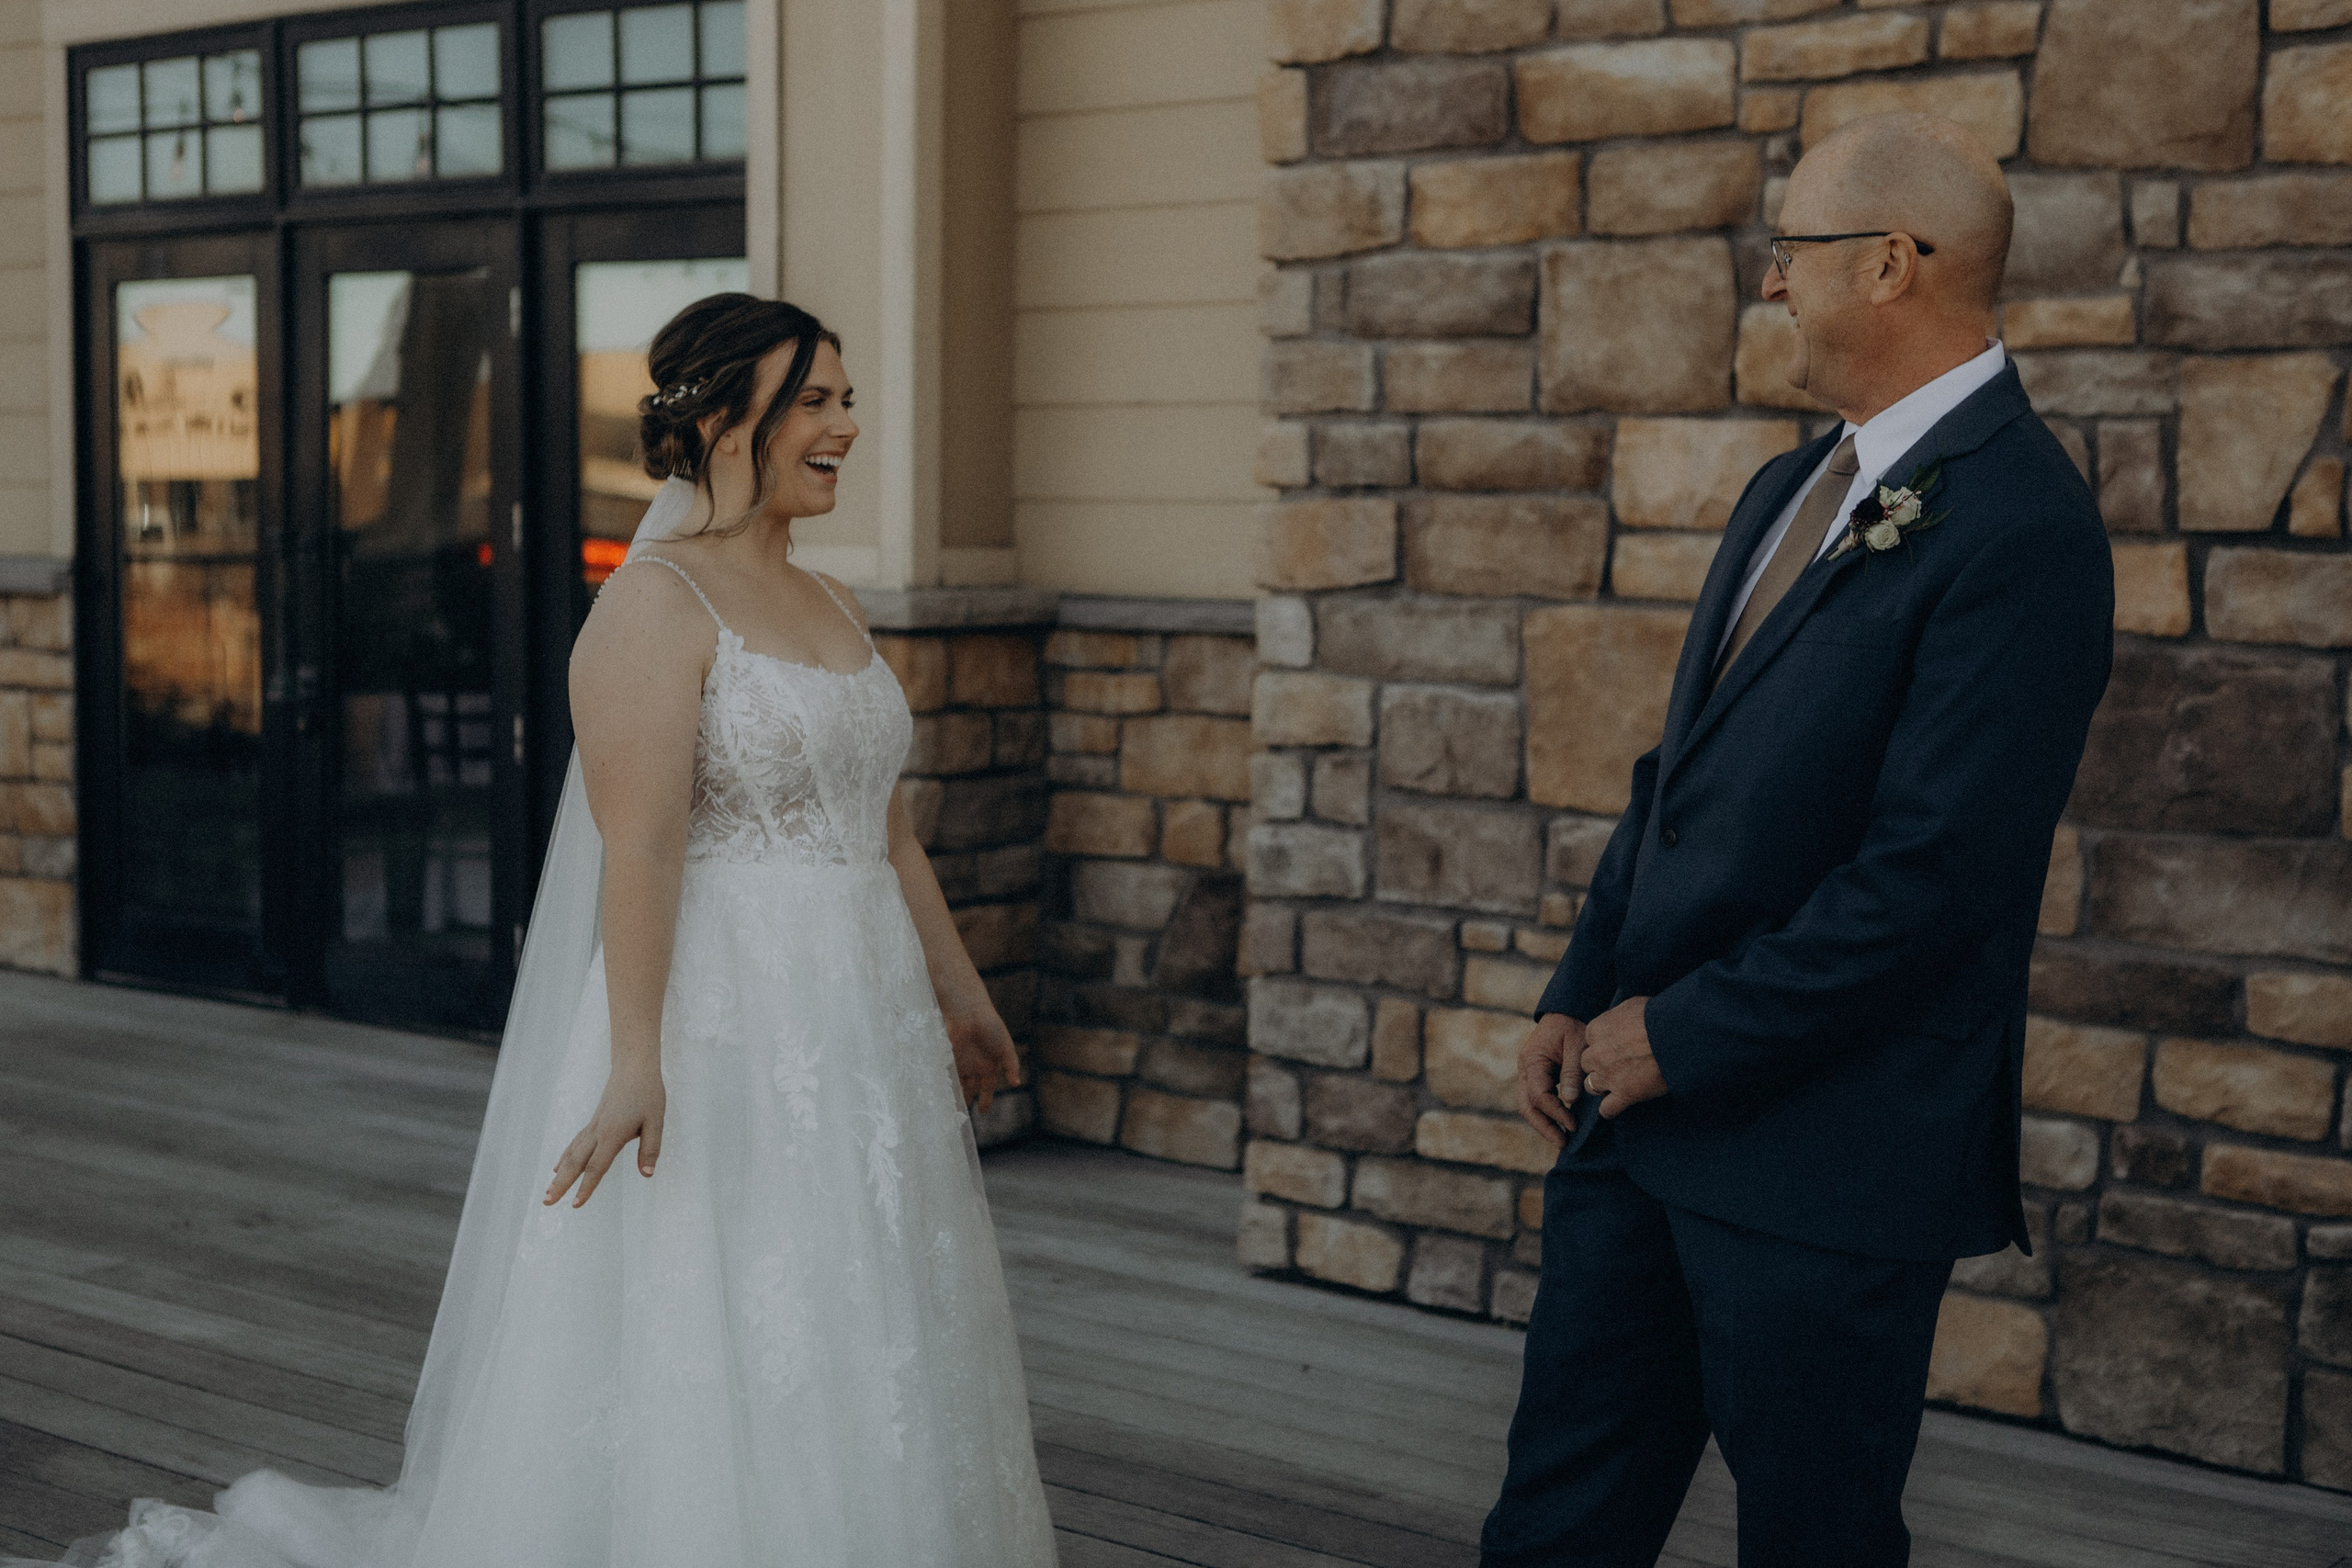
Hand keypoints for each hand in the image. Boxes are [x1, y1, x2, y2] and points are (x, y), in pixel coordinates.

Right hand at [545, 1058, 664, 1207]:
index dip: (586, 1187)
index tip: (575, 1205)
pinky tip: (557, 1168)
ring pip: (572, 1154)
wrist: (634, 1067)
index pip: (597, 1166)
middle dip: (561, 1184)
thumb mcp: (656, 1121)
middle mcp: (598, 1132)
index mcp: (613, 1135)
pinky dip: (564, 1157)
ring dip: (559, 1175)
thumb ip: (650, 1148)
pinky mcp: (594, 1122)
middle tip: (547, 1202)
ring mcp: (593, 1127)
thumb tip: (647, 1174)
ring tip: (547, 1192)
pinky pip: (575, 1143)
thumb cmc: (647, 1093)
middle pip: (576, 1163)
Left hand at [945, 1004, 1021, 1113]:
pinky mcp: (949, 1058)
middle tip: (963, 1114)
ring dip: (955, 1094)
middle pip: (970, 1088)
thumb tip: (1016, 1083)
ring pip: (957, 1083)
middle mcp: (974, 1066)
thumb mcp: (1006, 1047)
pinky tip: (944, 1094)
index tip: (983, 1111)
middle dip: (966, 1099)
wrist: (970, 1012)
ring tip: (952, 1109)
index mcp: (989, 1065)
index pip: (987, 1087)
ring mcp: (960, 1062)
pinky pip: (947, 1075)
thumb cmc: (991, 1027)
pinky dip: (946, 1084)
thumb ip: (1012, 1065)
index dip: (985, 1099)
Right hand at [1517, 1013, 1587, 1147]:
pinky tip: (1562, 1124)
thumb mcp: (1577, 1044)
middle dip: (1543, 1127)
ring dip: (1544, 1124)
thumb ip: (1572, 1072)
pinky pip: (1536, 1100)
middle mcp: (1525, 1069)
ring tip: (1563, 1140)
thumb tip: (1569, 1101)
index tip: (1573, 1125)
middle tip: (1563, 1143)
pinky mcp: (1537, 1076)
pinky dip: (1547, 1114)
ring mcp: (1528, 1073)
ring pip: (1528, 1106)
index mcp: (1532, 1060)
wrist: (1566, 1010)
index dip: (1555, 1112)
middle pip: (1526, 1106)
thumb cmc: (1573, 1024)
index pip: (1539, 1094)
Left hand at [1582, 997, 1668, 1119]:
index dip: (1601, 1046)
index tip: (1614, 1048)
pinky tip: (1619, 1104)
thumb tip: (1619, 1019)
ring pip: (1591, 1086)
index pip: (1589, 1042)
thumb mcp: (1633, 1005)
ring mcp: (1609, 1076)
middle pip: (1587, 1064)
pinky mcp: (1624, 1094)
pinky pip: (1606, 1109)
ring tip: (1618, 1084)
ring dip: (1602, 1086)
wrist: (1676, 1035)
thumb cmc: (1658, 1016)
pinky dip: (1611, 1109)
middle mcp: (1597, 1054)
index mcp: (1596, 1030)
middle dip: (1599, 1066)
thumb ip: (1618, 1015)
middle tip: (1617, 1065)